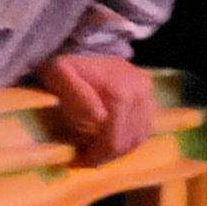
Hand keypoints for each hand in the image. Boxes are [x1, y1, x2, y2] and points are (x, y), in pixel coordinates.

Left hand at [35, 53, 156, 164]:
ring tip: (94, 152)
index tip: (75, 161)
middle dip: (105, 156)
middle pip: (129, 141)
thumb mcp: (58, 74)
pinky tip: (108, 140)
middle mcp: (140, 92)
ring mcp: (147, 92)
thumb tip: (100, 118)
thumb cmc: (63, 63)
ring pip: (139, 138)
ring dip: (117, 150)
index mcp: (121, 91)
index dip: (95, 156)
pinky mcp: (148, 93)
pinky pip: (143, 127)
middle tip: (83, 161)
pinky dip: (127, 139)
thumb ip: (76, 94)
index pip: (115, 139)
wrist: (76, 44)